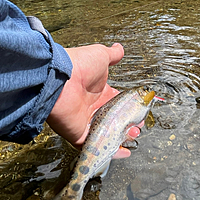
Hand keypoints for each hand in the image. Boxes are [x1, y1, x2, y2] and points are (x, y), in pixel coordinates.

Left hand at [46, 43, 140, 157]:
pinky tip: (124, 151)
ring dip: (122, 137)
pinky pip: (95, 147)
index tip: (140, 110)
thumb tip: (120, 48)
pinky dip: (110, 151)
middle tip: (138, 126)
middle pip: (113, 121)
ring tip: (134, 135)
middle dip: (128, 124)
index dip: (129, 108)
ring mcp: (86, 122)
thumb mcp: (100, 56)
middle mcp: (92, 108)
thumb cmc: (80, 66)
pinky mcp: (79, 135)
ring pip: (107, 135)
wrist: (59, 79)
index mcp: (99, 91)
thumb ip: (112, 55)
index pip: (116, 102)